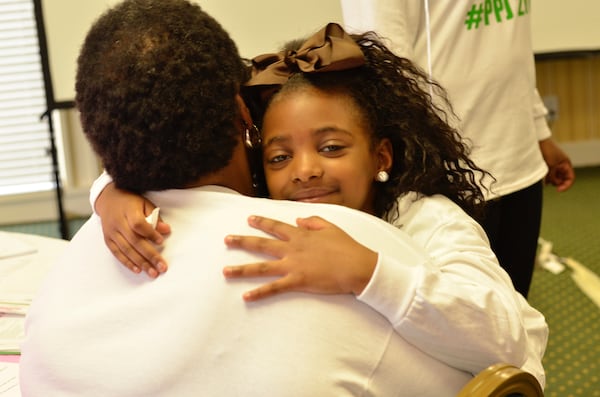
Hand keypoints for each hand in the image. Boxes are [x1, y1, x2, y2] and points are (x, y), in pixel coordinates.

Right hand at [96, 183, 170, 276]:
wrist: (108, 198)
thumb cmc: (130, 201)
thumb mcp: (144, 203)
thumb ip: (155, 217)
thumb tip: (166, 230)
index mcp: (129, 211)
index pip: (139, 224)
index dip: (150, 233)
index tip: (161, 242)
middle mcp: (118, 223)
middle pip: (134, 241)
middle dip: (150, 255)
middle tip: (161, 267)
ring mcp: (111, 232)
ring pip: (126, 250)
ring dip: (140, 263)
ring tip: (152, 272)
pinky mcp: (108, 239)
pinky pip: (117, 253)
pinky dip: (127, 262)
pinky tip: (138, 270)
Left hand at [222, 215, 377, 300]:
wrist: (357, 266)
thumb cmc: (347, 247)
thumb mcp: (331, 227)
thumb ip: (313, 221)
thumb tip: (298, 219)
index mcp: (301, 235)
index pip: (276, 227)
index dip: (261, 222)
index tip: (249, 218)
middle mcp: (292, 249)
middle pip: (261, 244)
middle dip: (242, 241)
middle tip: (226, 240)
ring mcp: (292, 265)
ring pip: (261, 267)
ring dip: (242, 269)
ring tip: (225, 271)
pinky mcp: (297, 281)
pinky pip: (274, 288)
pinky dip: (259, 292)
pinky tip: (246, 296)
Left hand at [539, 138, 574, 191]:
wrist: (538, 141)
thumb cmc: (547, 150)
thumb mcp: (551, 164)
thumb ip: (553, 175)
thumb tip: (552, 184)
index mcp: (566, 164)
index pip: (570, 178)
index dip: (566, 185)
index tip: (558, 190)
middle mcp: (561, 166)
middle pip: (562, 180)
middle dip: (557, 183)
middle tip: (549, 183)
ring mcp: (554, 166)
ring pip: (554, 178)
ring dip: (550, 181)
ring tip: (543, 179)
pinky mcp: (546, 166)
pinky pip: (548, 175)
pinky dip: (545, 178)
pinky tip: (540, 179)